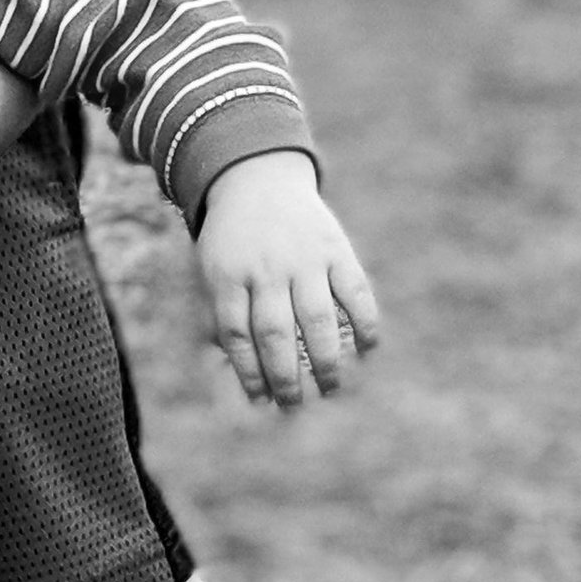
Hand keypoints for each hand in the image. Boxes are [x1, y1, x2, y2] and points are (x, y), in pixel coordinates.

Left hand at [193, 152, 381, 409]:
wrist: (256, 175)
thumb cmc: (232, 239)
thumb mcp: (212, 268)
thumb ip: (223, 315)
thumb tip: (235, 374)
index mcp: (228, 275)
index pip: (237, 336)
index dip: (249, 374)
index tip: (261, 401)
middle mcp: (266, 268)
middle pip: (275, 333)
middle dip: (285, 377)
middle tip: (294, 406)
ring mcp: (303, 257)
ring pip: (316, 318)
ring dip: (326, 361)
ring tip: (330, 389)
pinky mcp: (335, 247)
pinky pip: (355, 290)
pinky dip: (365, 322)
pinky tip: (367, 350)